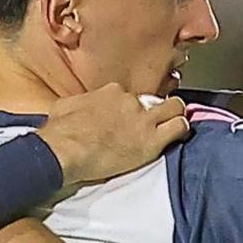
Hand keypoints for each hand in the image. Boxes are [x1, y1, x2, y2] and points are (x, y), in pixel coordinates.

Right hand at [38, 86, 187, 187]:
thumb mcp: (65, 106)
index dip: (133, 108)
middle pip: (156, 100)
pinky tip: (180, 135)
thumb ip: (80, 103)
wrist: (65, 150)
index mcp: (111, 92)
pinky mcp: (152, 140)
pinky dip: (182, 130)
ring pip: (175, 108)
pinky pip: (179, 127)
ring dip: (175, 116)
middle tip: (156, 121)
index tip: (130, 119)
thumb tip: (78, 106)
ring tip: (174, 125)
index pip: (130, 96)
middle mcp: (131, 101)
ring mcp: (143, 119)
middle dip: (159, 109)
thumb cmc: (60, 132)